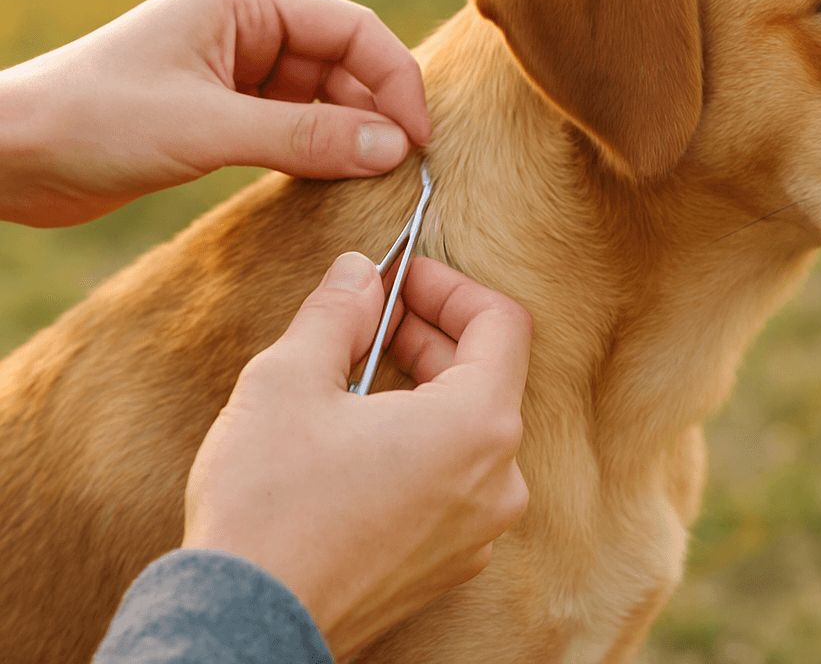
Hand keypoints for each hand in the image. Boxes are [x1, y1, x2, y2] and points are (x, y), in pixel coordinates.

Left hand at [0, 0, 430, 225]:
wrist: (10, 155)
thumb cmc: (93, 120)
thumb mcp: (207, 129)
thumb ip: (305, 137)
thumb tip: (393, 146)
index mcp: (243, 0)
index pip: (351, 28)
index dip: (395, 78)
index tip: (418, 137)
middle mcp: (246, 26)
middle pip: (343, 61)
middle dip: (375, 109)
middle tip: (401, 166)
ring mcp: (236, 68)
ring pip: (322, 96)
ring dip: (349, 133)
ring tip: (372, 176)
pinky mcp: (223, 109)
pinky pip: (292, 124)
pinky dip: (316, 149)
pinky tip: (332, 177)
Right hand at [182, 252, 531, 655]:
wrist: (241, 630)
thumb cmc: (266, 504)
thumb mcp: (289, 379)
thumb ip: (339, 310)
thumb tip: (361, 271)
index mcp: (475, 427)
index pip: (501, 323)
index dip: (450, 285)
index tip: (400, 276)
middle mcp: (497, 481)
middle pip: (486, 372)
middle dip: (430, 330)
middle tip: (372, 313)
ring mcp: (477, 528)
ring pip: (469, 425)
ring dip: (422, 383)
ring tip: (356, 370)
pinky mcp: (448, 560)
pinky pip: (454, 474)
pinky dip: (420, 437)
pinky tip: (360, 434)